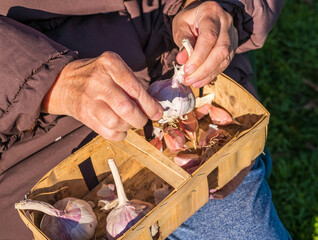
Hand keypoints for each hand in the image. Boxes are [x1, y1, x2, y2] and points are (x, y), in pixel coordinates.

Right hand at [41, 52, 162, 140]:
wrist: (64, 82)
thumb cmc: (97, 76)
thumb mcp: (114, 69)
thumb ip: (133, 85)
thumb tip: (155, 108)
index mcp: (110, 64)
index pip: (135, 89)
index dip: (150, 105)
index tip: (157, 112)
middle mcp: (98, 80)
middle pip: (127, 108)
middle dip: (141, 119)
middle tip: (143, 120)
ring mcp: (89, 99)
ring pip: (117, 122)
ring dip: (129, 127)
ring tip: (129, 122)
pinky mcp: (84, 115)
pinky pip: (107, 132)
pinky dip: (119, 135)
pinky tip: (120, 128)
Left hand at [172, 1, 237, 87]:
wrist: (202, 15)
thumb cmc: (190, 21)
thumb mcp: (181, 27)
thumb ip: (183, 43)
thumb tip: (182, 60)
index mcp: (211, 13)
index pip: (209, 37)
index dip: (198, 56)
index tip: (187, 70)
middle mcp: (226, 22)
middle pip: (220, 50)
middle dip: (204, 69)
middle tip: (188, 79)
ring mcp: (232, 35)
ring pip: (225, 59)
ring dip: (207, 74)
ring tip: (192, 82)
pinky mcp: (233, 47)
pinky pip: (224, 64)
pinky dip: (211, 74)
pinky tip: (200, 81)